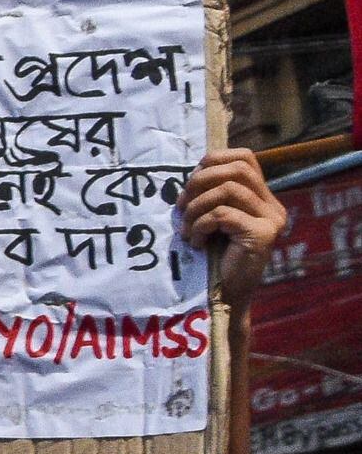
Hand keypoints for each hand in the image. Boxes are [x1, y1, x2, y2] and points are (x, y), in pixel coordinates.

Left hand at [182, 148, 284, 304]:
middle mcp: (272, 206)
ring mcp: (271, 220)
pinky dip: (200, 225)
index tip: (190, 181)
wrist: (223, 295)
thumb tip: (192, 171)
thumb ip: (210, 194)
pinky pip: (223, 214)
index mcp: (261, 198)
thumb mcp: (211, 218)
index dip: (214, 159)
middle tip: (181, 206)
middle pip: (238, 169)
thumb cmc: (211, 257)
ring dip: (196, 207)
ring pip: (228, 190)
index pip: (245, 158)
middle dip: (200, 181)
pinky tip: (195, 242)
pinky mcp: (262, 234)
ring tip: (186, 229)